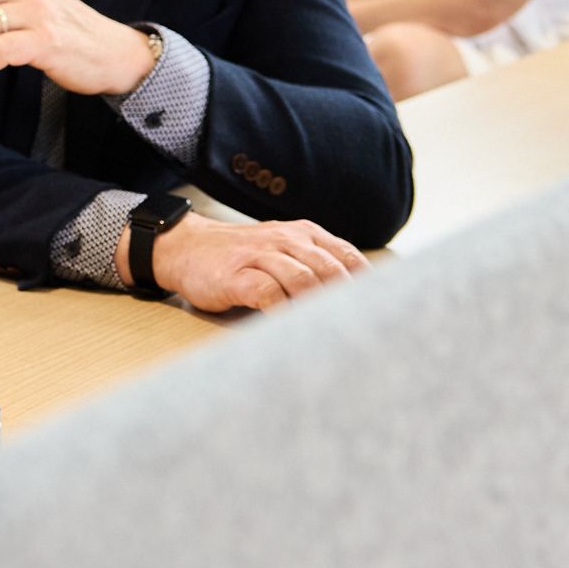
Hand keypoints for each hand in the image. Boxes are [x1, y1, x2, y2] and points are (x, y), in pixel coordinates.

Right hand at [138, 215, 367, 312]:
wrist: (184, 248)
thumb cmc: (240, 258)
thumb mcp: (281, 250)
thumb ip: (315, 265)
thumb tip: (358, 300)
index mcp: (304, 234)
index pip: (347, 256)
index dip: (368, 284)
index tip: (384, 310)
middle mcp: (285, 240)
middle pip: (330, 269)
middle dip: (348, 300)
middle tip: (363, 329)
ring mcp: (259, 256)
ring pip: (303, 279)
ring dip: (320, 307)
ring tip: (334, 333)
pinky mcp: (235, 275)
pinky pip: (268, 292)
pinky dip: (284, 311)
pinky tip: (292, 328)